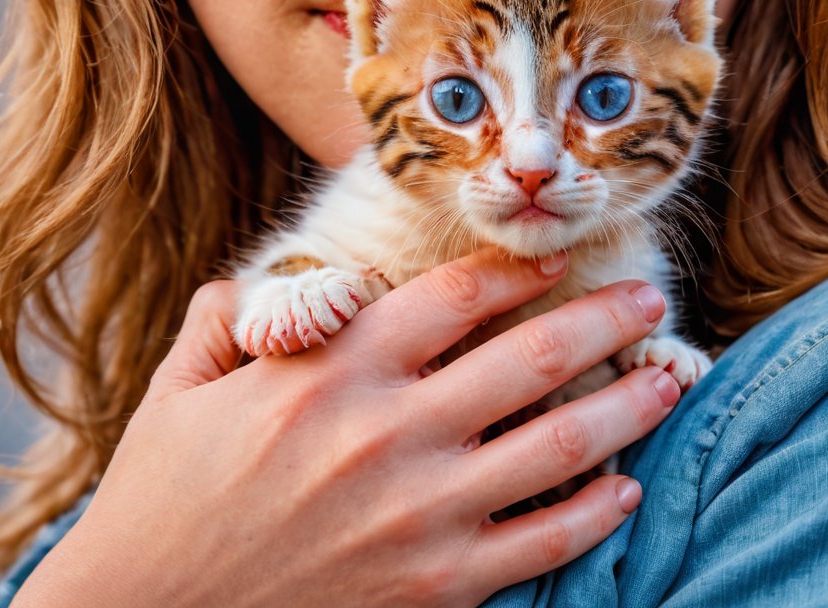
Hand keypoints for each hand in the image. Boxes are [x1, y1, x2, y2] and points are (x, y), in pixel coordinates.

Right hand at [12, 247, 682, 607]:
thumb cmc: (158, 505)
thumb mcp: (176, 393)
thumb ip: (226, 321)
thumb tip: (250, 285)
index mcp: (331, 369)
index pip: (455, 294)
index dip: (518, 266)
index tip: (555, 254)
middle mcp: (389, 430)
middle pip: (534, 355)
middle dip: (607, 318)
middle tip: (651, 296)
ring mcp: (420, 512)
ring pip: (560, 444)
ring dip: (629, 404)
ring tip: (669, 377)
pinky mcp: (437, 587)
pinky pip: (544, 542)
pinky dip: (596, 512)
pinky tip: (624, 488)